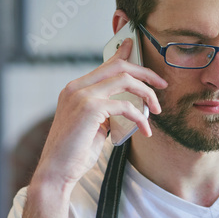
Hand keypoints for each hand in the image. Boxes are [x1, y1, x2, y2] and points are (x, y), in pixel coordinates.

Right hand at [31, 38, 166, 192]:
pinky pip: (126, 106)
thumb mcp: (92, 125)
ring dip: (147, 93)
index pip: (104, 65)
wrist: (56, 171)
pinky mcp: (90, 108)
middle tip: (162, 84)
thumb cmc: (74, 152)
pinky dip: (140, 117)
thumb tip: (126, 107)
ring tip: (157, 109)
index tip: (135, 46)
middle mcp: (76, 87)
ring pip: (125, 80)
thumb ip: (105, 111)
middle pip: (118, 66)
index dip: (122, 53)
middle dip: (144, 72)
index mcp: (75, 89)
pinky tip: (146, 130)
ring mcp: (82, 95)